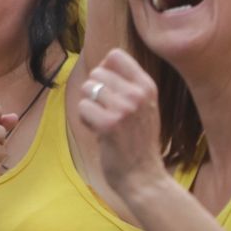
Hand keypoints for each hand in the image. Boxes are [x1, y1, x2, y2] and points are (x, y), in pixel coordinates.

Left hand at [74, 49, 165, 202]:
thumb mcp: (145, 106)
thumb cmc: (139, 141)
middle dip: (95, 92)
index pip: (115, 56)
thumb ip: (129, 85)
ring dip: (89, 106)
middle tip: (107, 112)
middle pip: (97, 72)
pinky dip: (86, 121)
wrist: (143, 174)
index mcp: (147, 86)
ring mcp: (124, 108)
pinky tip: (100, 132)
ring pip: (88, 89)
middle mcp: (138, 93)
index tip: (109, 89)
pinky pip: (83, 108)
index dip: (105, 70)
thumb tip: (104, 64)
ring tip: (104, 122)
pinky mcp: (109, 124)